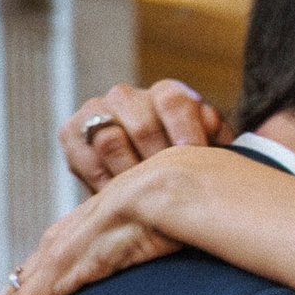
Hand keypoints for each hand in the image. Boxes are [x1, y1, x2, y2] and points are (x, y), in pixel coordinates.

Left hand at [0, 161, 183, 294]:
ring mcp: (66, 254)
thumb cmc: (192, 204)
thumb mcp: (174, 229)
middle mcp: (73, 240)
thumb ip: (170, 239)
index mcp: (97, 230)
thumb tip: (193, 249)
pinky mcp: (66, 270)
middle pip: (30, 279)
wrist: (181, 188)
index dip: (36, 286)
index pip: (57, 264)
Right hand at [62, 80, 227, 191]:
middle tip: (168, 192)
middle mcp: (129, 97)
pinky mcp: (70, 132)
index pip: (174, 102)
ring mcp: (97, 111)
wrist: (147, 194)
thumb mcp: (210, 161)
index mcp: (168, 96)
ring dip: (128, 174)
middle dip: (156, 164)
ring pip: (109, 139)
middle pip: (141, 124)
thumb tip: (223, 155)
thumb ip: (217, 150)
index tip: (196, 166)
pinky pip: (82, 155)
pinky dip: (101, 181)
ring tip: (144, 198)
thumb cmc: (188, 177)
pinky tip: (118, 197)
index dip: (186, 137)